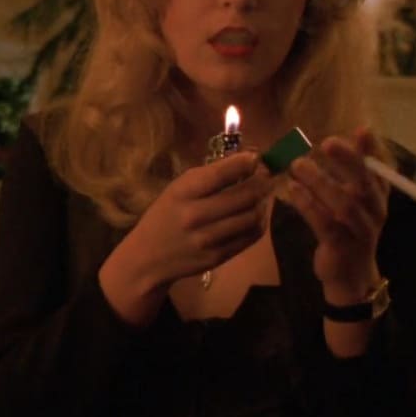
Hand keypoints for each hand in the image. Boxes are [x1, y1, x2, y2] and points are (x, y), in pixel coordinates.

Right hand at [100, 150, 270, 322]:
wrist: (149, 259)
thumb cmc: (164, 216)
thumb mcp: (177, 189)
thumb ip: (209, 176)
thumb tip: (247, 160)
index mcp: (182, 193)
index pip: (221, 174)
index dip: (246, 162)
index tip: (256, 158)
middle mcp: (196, 216)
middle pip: (244, 195)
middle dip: (262, 182)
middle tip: (266, 176)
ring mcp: (209, 239)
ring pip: (253, 216)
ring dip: (264, 202)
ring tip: (263, 194)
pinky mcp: (219, 256)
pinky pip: (251, 236)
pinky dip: (260, 221)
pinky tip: (257, 214)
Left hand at [281, 127, 388, 303]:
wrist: (349, 276)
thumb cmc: (347, 230)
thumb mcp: (352, 201)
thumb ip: (349, 172)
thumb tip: (344, 137)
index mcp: (378, 199)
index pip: (379, 170)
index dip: (372, 151)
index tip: (362, 129)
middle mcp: (374, 213)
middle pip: (364, 184)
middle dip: (348, 161)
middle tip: (326, 143)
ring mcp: (359, 231)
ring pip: (343, 204)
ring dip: (320, 182)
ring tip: (298, 165)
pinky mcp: (341, 246)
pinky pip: (325, 223)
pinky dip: (308, 205)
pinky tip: (293, 191)